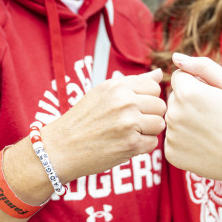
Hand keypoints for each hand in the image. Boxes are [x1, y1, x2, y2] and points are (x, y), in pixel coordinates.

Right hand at [41, 68, 166, 179]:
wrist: (61, 148)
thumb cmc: (83, 119)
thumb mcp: (104, 93)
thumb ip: (134, 83)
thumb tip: (159, 74)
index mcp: (118, 86)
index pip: (154, 88)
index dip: (147, 99)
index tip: (133, 108)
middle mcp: (125, 102)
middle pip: (160, 106)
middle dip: (149, 116)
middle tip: (130, 123)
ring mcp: (129, 123)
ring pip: (159, 124)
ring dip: (148, 132)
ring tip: (128, 133)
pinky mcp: (131, 145)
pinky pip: (153, 143)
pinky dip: (142, 146)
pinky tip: (125, 144)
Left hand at [164, 53, 221, 187]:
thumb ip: (202, 66)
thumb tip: (176, 58)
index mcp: (187, 92)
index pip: (179, 76)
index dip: (199, 84)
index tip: (215, 98)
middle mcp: (174, 114)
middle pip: (175, 97)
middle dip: (191, 101)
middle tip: (216, 116)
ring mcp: (171, 136)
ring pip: (174, 118)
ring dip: (188, 120)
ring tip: (213, 131)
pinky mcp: (172, 154)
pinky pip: (174, 138)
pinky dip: (186, 140)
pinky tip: (206, 145)